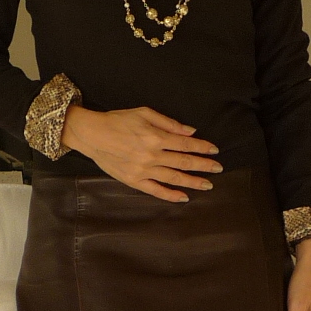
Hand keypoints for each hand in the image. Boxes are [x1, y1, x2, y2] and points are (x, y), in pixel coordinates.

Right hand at [60, 104, 221, 201]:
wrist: (92, 134)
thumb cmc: (117, 120)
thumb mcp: (144, 113)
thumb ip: (169, 123)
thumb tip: (190, 131)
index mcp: (155, 137)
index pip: (186, 144)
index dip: (202, 147)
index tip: (214, 150)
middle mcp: (152, 156)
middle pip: (184, 162)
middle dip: (204, 165)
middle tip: (218, 168)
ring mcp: (143, 170)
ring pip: (174, 178)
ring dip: (193, 182)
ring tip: (207, 184)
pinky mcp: (133, 181)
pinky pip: (156, 191)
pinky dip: (171, 195)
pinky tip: (183, 197)